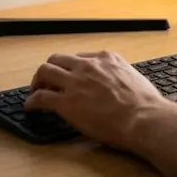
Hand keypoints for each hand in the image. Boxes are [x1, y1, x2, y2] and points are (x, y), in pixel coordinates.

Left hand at [24, 51, 167, 150]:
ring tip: (34, 90)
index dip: (72, 68)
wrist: (143, 118)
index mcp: (106, 58)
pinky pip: (41, 97)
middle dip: (51, 69)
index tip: (70, 77)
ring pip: (45, 71)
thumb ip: (119, 77)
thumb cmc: (146, 105)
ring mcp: (75, 83)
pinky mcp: (66, 102)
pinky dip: (32, 101)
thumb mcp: (133, 78)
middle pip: (58, 59)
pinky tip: (30, 107)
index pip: (80, 57)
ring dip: (37, 81)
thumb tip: (117, 87)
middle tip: (47, 81)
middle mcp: (88, 65)